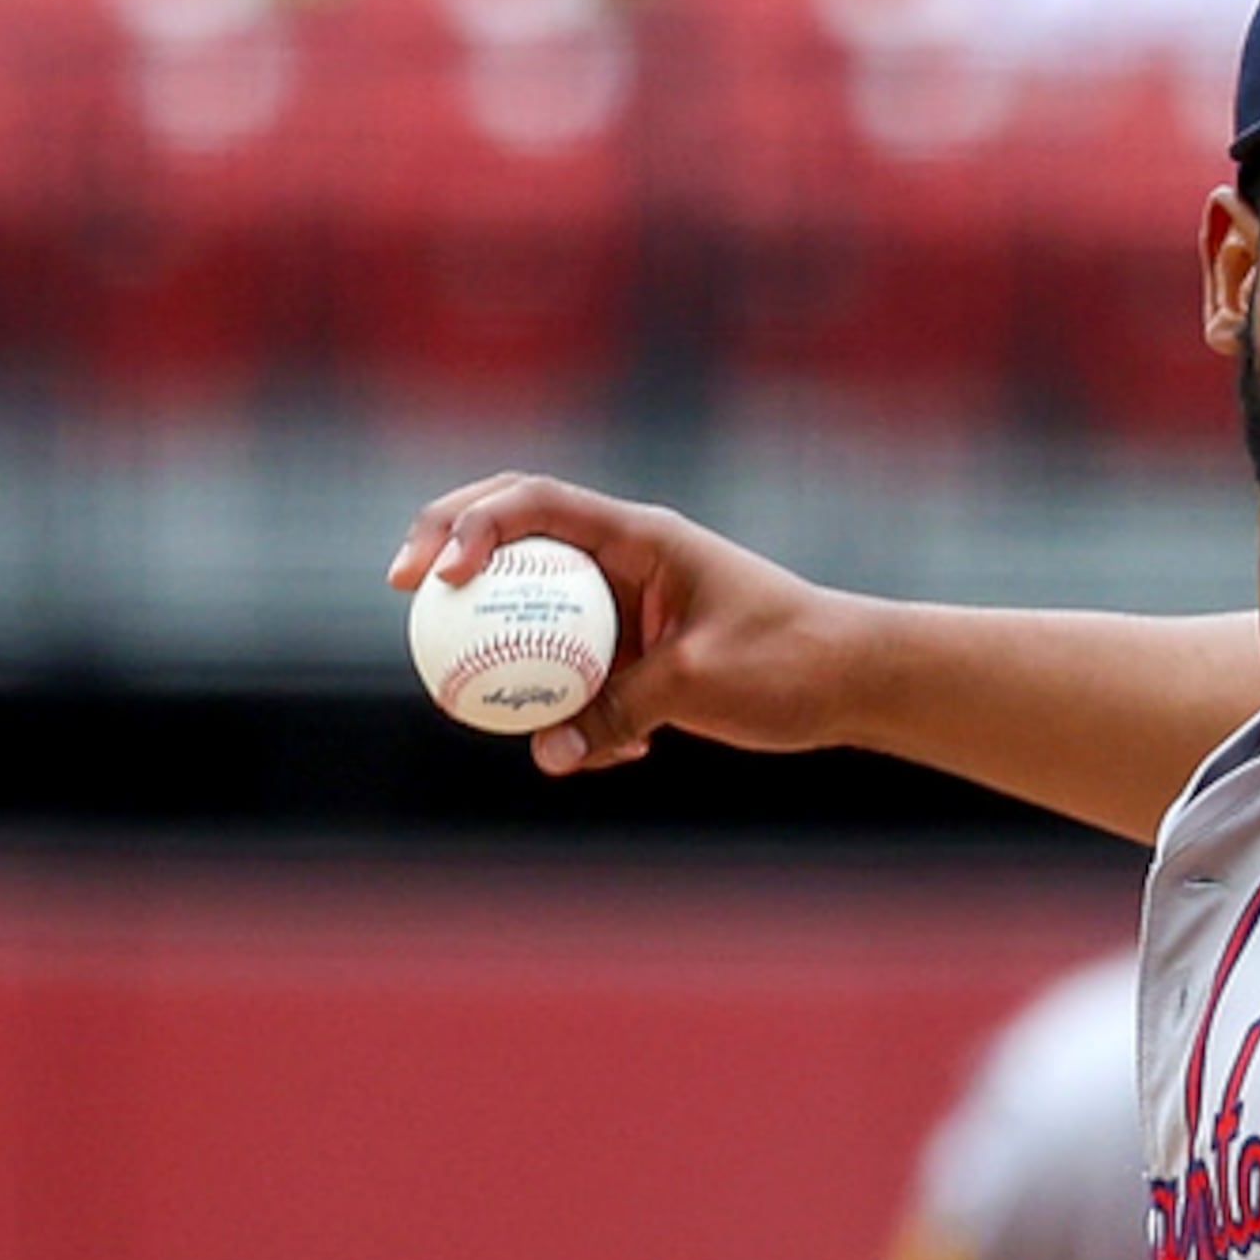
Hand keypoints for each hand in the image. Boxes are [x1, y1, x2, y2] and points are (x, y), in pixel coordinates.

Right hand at [386, 472, 861, 776]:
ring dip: (509, 652)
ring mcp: (627, 602)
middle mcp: (625, 557)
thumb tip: (549, 755)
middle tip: (402, 594)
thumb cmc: (791, 662)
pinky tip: (601, 755)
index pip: (532, 503)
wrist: (856, 681)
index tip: (431, 577)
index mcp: (639, 536)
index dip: (466, 525)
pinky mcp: (637, 650)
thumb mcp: (699, 685)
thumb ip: (617, 712)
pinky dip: (570, 708)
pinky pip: (576, 670)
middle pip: (513, 535)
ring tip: (488, 701)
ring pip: (538, 612)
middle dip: (449, 553)